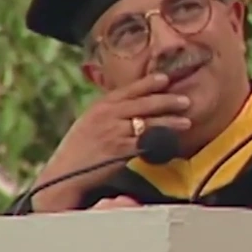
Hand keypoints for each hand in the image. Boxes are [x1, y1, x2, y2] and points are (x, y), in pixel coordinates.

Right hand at [31, 73, 191, 211]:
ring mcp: (114, 133)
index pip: (129, 90)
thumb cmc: (79, 148)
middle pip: (143, 104)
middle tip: (185, 101)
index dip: (149, 83)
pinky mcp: (120, 151)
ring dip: (170, 122)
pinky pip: (145, 143)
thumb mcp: (90, 121)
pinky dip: (160, 141)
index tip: (166, 78)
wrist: (65, 173)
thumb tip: (135, 102)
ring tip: (186, 122)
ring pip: (148, 123)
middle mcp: (107, 116)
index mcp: (100, 106)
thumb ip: (110, 110)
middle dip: (167, 101)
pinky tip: (171, 141)